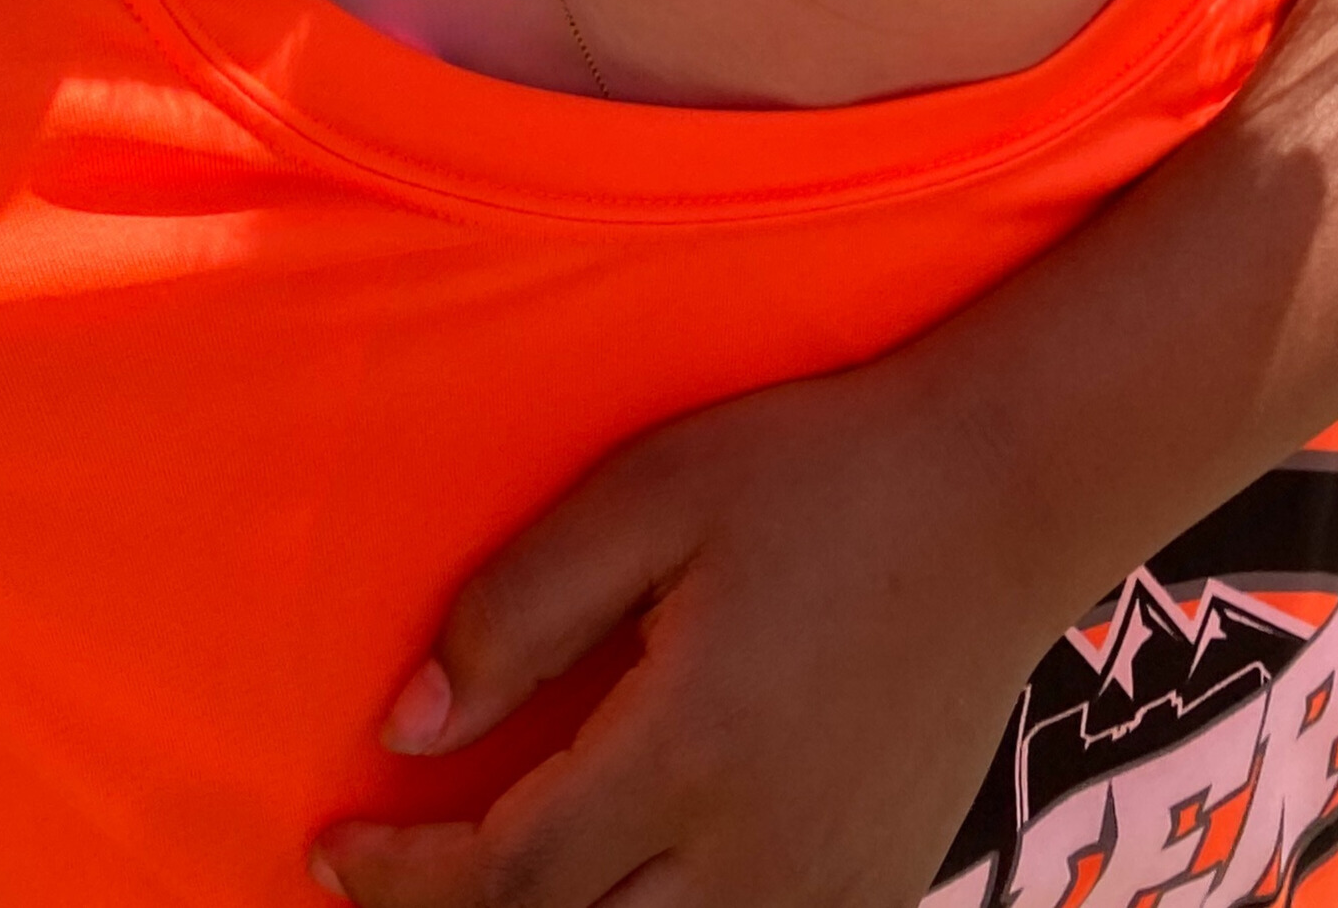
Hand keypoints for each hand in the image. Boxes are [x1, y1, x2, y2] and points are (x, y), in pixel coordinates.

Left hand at [315, 359, 1046, 907]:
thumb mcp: (653, 491)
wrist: (1004, 494)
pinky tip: (622, 877)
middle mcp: (758, 857)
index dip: (401, 879)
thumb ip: (522, 606)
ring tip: (495, 886)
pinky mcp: (875, 893)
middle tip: (386, 884)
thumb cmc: (819, 472)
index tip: (333, 843)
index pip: (505, 880)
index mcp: (691, 753)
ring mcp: (826, 892)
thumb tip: (407, 724)